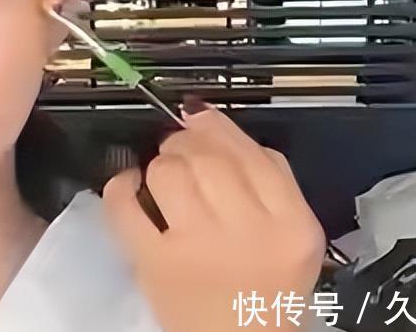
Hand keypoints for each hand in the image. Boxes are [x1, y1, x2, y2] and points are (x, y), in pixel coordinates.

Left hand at [102, 103, 324, 331]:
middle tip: (178, 152)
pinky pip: (125, 207)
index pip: (253, 153)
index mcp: (291, 223)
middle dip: (185, 144)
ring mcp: (197, 246)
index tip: (199, 122)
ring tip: (160, 177)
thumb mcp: (295, 238)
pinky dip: (120, 188)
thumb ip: (274, 182)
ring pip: (168, 172)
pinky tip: (127, 188)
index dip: (218, 128)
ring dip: (158, 165)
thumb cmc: (266, 293)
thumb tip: (217, 126)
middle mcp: (248, 231)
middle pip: (208, 157)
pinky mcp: (155, 264)